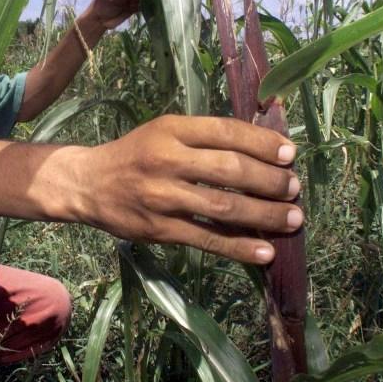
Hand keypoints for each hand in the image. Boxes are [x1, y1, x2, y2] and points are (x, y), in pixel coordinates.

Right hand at [77, 115, 301, 263]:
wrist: (88, 184)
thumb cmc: (134, 154)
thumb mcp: (163, 131)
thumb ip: (203, 137)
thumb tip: (261, 147)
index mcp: (171, 130)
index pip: (226, 132)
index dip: (262, 143)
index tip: (290, 153)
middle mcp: (167, 160)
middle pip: (231, 169)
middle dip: (270, 180)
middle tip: (294, 188)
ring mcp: (163, 197)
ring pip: (224, 206)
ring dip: (265, 214)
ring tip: (293, 218)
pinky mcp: (160, 229)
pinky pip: (207, 238)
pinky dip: (239, 247)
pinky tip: (265, 252)